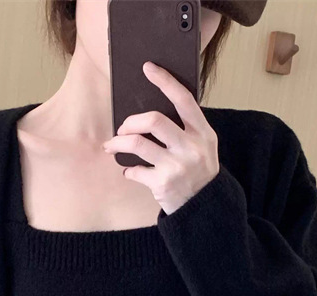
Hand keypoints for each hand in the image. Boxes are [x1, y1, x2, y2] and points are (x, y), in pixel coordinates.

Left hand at [101, 61, 219, 215]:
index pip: (183, 99)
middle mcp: (191, 147)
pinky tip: (130, 171)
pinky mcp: (162, 184)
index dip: (165, 81)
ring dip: (118, 143)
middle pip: (154, 120)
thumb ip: (185, 128)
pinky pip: (135, 171)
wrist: (204, 206)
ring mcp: (176, 166)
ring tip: (112, 145)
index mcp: (203, 133)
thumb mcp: (202, 146)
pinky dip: (128, 170)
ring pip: (137, 144)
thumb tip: (148, 112)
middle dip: (131, 121)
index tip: (148, 68)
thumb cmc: (198, 170)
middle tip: (123, 128)